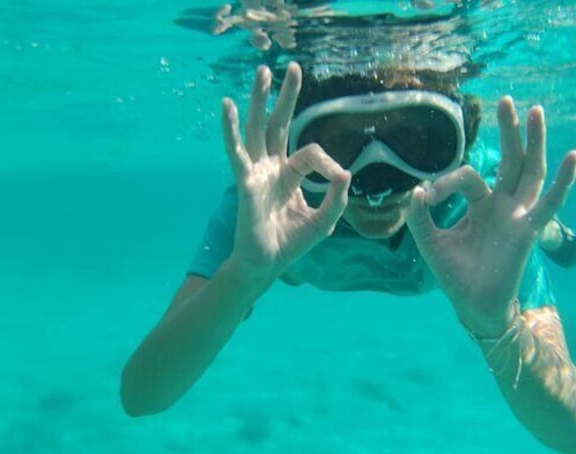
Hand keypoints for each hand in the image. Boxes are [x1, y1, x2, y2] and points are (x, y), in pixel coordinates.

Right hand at [221, 62, 350, 283]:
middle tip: (293, 67)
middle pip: (278, 124)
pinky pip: (237, 152)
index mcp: (289, 174)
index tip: (340, 181)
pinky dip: (231, 129)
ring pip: (258, 129)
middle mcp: (271, 168)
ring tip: (263, 71)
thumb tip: (347, 173)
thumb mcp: (324, 220)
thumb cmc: (291, 243)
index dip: (329, 164)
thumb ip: (336, 197)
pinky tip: (227, 107)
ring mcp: (257, 173)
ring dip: (261, 100)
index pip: (310, 152)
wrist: (268, 265)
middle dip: (286, 96)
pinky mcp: (245, 183)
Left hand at [405, 96, 575, 336]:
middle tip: (505, 100)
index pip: (467, 178)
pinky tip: (574, 156)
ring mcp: (518, 215)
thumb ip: (420, 217)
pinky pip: (550, 203)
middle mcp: (503, 205)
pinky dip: (564, 181)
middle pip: (510, 160)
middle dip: (508, 131)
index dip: (444, 182)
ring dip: (533, 141)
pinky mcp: (528, 230)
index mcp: (481, 205)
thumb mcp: (431, 242)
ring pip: (530, 171)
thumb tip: (416, 190)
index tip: (425, 196)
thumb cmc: (456, 275)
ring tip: (535, 110)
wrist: (473, 305)